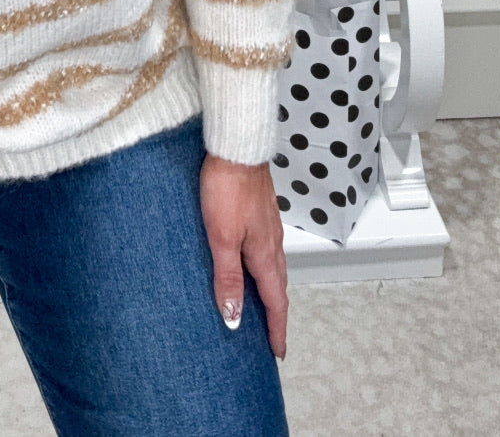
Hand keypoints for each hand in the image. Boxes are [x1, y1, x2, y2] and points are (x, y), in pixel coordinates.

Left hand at [198, 153, 287, 358]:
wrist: (235, 147)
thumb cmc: (227, 187)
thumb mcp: (221, 237)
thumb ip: (228, 277)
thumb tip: (234, 317)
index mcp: (265, 254)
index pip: (275, 302)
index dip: (276, 329)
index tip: (277, 352)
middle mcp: (272, 242)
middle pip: (277, 286)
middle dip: (275, 313)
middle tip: (270, 336)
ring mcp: (268, 225)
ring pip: (272, 267)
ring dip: (269, 290)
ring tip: (259, 305)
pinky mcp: (260, 211)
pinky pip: (265, 248)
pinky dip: (261, 266)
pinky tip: (248, 262)